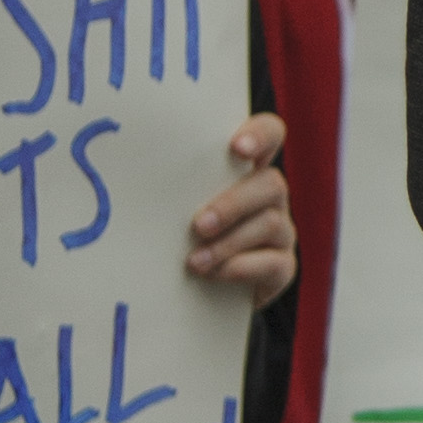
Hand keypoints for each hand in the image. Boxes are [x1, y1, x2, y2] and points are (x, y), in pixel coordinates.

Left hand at [187, 114, 297, 307]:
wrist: (195, 288)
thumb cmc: (180, 234)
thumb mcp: (178, 205)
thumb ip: (176, 187)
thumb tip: (139, 173)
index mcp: (246, 170)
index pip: (270, 134)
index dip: (261, 135)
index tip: (236, 147)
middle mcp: (269, 196)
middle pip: (272, 184)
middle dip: (233, 204)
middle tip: (199, 225)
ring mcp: (281, 231)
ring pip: (271, 223)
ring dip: (229, 243)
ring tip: (195, 261)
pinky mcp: (282, 266)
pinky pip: (274, 263)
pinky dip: (240, 268)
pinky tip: (212, 274)